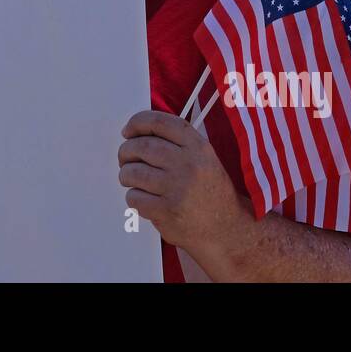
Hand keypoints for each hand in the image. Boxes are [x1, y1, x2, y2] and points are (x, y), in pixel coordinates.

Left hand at [118, 110, 242, 255]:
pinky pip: (134, 197)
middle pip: (141, 146)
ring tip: (132, 179)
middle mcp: (188, 165)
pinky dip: (133, 197)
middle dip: (126, 151)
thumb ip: (177, 142)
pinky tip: (144, 199)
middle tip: (125, 158)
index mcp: (198, 147)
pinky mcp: (167, 211)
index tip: (128, 130)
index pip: (160, 122)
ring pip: (133, 172)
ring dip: (126, 175)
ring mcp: (177, 189)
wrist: (225, 229)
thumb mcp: (204, 158)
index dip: (137, 123)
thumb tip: (137, 133)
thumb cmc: (210, 192)